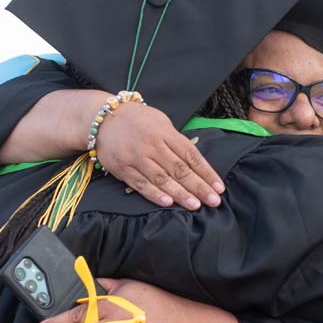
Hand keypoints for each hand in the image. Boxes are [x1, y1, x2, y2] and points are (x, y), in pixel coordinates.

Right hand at [95, 102, 224, 210]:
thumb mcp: (161, 122)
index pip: (191, 155)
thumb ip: (176, 141)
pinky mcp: (122, 168)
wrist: (103, 117)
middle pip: (180, 169)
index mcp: (165, 133)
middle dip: (199, 186)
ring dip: (180, 194)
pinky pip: (141, 184)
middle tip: (214, 201)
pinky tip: (168, 203)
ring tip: (195, 205)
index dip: (206, 172)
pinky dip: (154, 194)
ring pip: (162, 179)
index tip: (219, 187)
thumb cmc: (137, 120)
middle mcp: (152, 145)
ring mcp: (136, 158)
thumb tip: (195, 162)